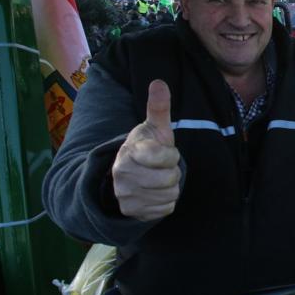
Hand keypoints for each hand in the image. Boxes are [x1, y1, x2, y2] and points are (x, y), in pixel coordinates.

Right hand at [111, 80, 180, 220]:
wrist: (129, 174)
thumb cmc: (147, 147)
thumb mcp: (154, 128)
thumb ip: (158, 107)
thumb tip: (159, 82)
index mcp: (129, 151)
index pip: (165, 157)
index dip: (171, 154)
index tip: (163, 151)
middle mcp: (123, 174)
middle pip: (170, 178)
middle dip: (172, 172)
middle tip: (161, 167)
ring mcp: (126, 195)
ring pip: (169, 195)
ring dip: (170, 188)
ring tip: (157, 178)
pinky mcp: (132, 212)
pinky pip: (165, 209)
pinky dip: (165, 202)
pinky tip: (154, 193)